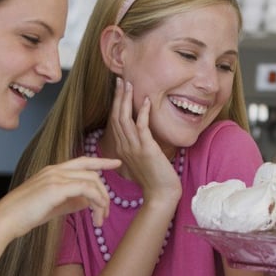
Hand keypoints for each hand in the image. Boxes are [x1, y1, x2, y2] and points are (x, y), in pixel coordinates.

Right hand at [0, 155, 120, 234]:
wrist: (6, 219)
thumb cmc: (26, 215)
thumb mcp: (53, 206)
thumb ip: (72, 201)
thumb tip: (89, 202)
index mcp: (53, 171)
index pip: (83, 161)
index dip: (101, 161)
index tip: (117, 163)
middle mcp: (55, 170)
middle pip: (92, 172)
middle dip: (104, 193)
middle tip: (105, 214)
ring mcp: (55, 177)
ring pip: (91, 181)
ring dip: (101, 200)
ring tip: (100, 219)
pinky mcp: (55, 188)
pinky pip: (85, 189)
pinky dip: (96, 200)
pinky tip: (96, 213)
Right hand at [106, 78, 181, 204]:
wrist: (161, 195)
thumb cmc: (154, 178)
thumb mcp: (142, 159)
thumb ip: (138, 145)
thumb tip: (141, 131)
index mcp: (121, 148)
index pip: (114, 121)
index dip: (115, 103)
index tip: (118, 89)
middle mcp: (124, 147)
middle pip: (116, 116)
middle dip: (118, 97)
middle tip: (120, 80)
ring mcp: (134, 148)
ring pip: (125, 119)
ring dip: (126, 100)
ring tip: (128, 84)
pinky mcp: (146, 149)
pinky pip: (141, 127)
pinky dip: (142, 112)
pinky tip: (146, 100)